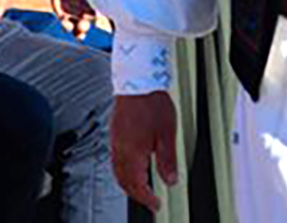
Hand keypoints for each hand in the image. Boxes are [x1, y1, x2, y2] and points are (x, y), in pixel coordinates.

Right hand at [112, 92, 177, 211]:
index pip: (137, 186)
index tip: (156, 205)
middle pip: (124, 182)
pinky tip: (131, 165)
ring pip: (118, 172)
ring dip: (128, 183)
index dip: (147, 198)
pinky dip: (123, 170)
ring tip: (140, 187)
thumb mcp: (167, 134)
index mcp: (132, 154)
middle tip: (149, 200)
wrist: (138, 81)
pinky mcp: (115, 132)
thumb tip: (171, 181)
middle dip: (136, 194)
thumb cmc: (153, 104)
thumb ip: (168, 160)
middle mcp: (120, 151)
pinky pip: (115, 159)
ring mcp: (115, 141)